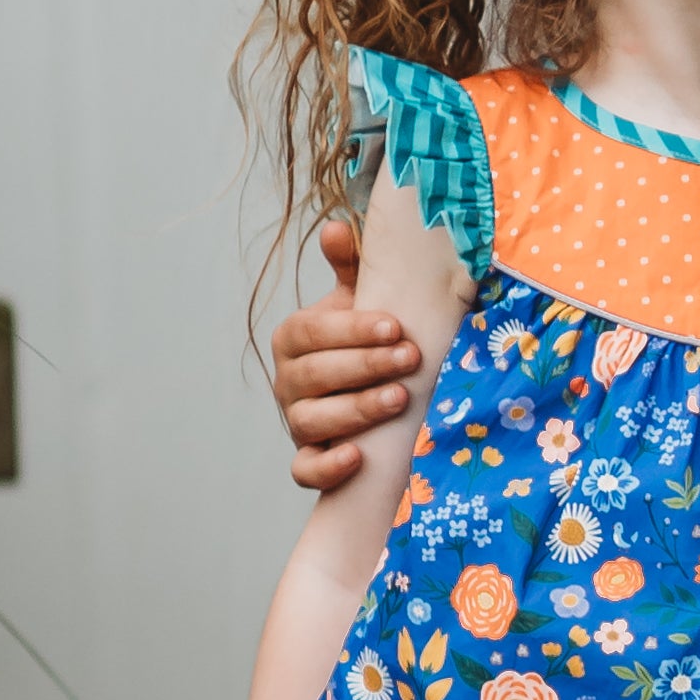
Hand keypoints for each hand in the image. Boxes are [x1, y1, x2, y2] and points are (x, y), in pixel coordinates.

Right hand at [273, 209, 425, 491]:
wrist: (362, 388)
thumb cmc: (362, 338)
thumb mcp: (357, 299)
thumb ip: (350, 266)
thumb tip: (336, 229)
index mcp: (294, 337)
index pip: (314, 331)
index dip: (353, 330)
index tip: (395, 327)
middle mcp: (288, 380)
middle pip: (316, 375)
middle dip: (366, 366)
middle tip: (411, 359)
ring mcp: (296, 421)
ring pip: (312, 421)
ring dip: (356, 411)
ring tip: (399, 400)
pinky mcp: (308, 459)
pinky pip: (304, 470)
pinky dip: (326, 467)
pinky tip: (358, 457)